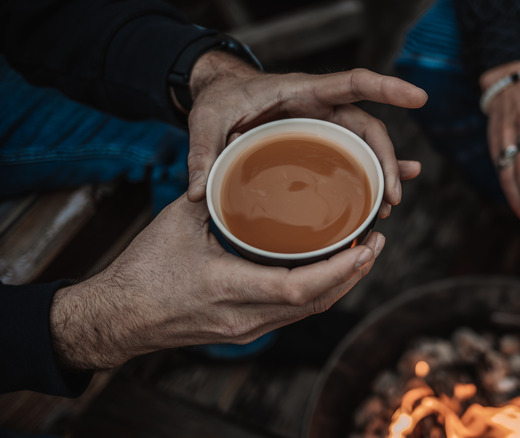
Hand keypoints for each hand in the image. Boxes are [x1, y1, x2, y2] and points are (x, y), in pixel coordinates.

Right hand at [49, 195, 384, 370]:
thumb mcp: (178, 223)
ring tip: (363, 254)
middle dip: (353, 274)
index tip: (365, 245)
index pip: (298, 287)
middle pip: (316, 303)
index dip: (338, 269)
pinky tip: (329, 271)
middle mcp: (243, 317)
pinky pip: (293, 315)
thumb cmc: (143, 270)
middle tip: (377, 242)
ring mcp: (246, 329)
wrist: (119, 317)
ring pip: (309, 312)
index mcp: (226, 287)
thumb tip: (242, 154)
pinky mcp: (245, 331)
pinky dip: (318, 292)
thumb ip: (215, 191)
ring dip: (340, 285)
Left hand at [184, 51, 427, 218]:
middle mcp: (321, 107)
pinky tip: (385, 199)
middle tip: (391, 198)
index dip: (387, 88)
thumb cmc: (219, 101)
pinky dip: (371, 176)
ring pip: (365, 147)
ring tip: (388, 208)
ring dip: (381, 175)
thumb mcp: (205, 122)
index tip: (418, 97)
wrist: (222, 95)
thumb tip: (200, 194)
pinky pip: (352, 158)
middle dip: (386, 160)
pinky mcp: (320, 143)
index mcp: (301, 91)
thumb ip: (203, 153)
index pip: (352, 83)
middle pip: (367, 128)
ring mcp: (323, 126)